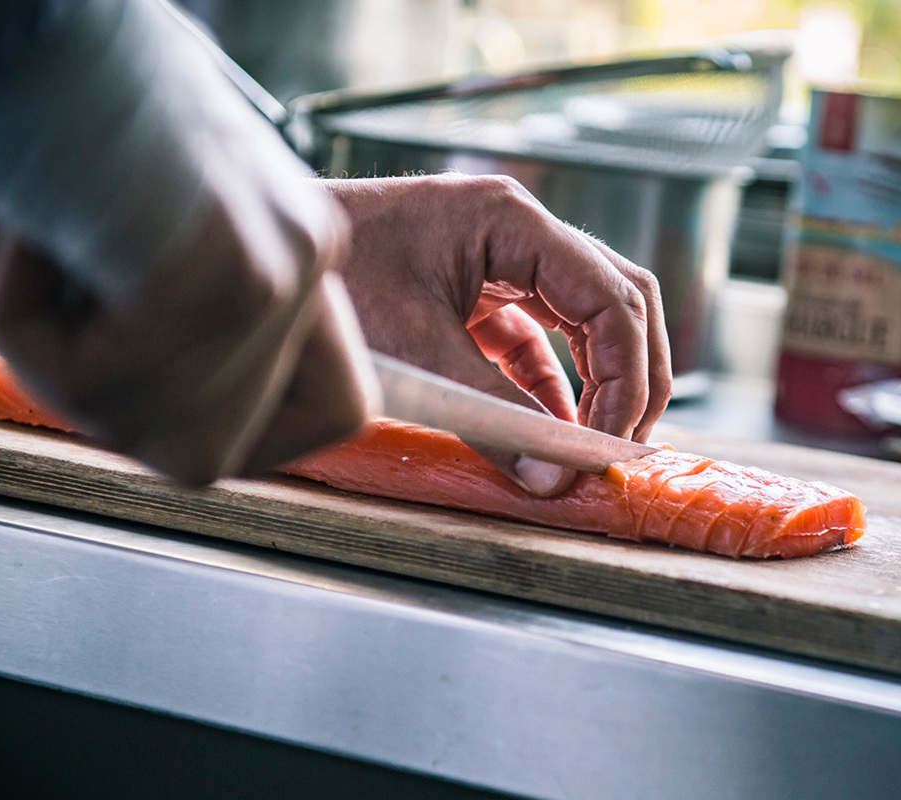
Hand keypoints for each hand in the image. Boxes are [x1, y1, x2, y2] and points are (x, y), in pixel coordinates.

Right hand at [0, 0, 375, 484]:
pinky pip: (109, 387)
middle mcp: (307, 255)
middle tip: (56, 304)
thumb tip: (179, 439)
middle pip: (223, 451)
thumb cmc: (46, 108)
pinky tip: (34, 234)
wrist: (13, 15)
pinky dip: (29, 330)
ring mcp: (275, 266)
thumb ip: (183, 331)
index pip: (339, 413)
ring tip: (41, 251)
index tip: (156, 393)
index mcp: (300, 245)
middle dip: (110, 410)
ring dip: (58, 368)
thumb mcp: (136, 236)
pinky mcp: (219, 271)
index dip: (246, 438)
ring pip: (156, 436)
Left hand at [326, 174, 671, 494]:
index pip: (613, 299)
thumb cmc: (331, 284)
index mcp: (513, 222)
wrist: (268, 264)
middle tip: (624, 446)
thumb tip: (550, 477)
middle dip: (633, 378)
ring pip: (593, 320)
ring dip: (604, 383)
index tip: (608, 445)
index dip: (625, 378)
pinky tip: (552, 433)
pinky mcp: (483, 292)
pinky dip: (557, 388)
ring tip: (596, 446)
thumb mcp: (419, 353)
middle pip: (622, 302)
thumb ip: (494, 415)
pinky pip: (544, 341)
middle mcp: (522, 232)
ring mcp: (505, 259)